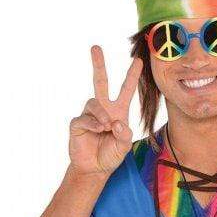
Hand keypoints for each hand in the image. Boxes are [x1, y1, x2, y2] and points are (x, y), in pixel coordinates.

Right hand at [68, 45, 142, 175]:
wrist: (95, 168)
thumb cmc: (111, 155)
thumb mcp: (124, 146)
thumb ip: (124, 134)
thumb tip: (115, 121)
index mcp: (119, 112)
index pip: (126, 90)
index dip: (132, 76)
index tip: (139, 61)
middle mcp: (104, 109)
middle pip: (100, 82)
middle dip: (99, 65)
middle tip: (95, 47)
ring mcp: (89, 115)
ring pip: (94, 103)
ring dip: (102, 115)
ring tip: (106, 127)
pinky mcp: (78, 123)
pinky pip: (84, 118)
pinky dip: (93, 124)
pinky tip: (97, 130)